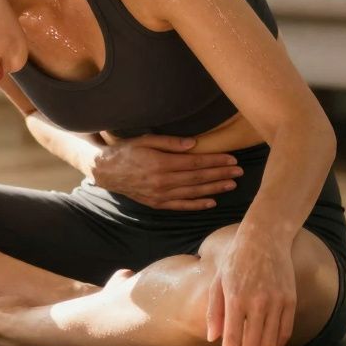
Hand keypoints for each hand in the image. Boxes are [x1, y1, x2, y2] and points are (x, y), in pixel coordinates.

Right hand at [83, 134, 242, 210]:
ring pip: (193, 193)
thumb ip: (169, 142)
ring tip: (232, 184)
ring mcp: (160, 195)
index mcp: (161, 164)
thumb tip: (194, 144)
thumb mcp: (145, 140)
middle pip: (198, 178)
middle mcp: (162, 182)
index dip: (215, 161)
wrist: (105, 171)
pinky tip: (212, 202)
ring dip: (214, 189)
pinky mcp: (157, 203)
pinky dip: (197, 205)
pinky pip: (181, 205)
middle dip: (221, 174)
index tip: (232, 159)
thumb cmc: (126, 151)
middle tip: (240, 171)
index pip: (195, 163)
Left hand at [206, 227, 296, 345]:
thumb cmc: (236, 260)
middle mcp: (258, 302)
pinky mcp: (291, 300)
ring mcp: (277, 302)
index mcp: (236, 297)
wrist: (265, 239)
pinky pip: (285, 330)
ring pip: (271, 340)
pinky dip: (278, 344)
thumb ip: (214, 311)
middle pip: (253, 342)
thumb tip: (212, 337)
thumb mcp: (217, 282)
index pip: (232, 336)